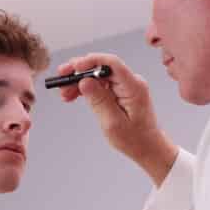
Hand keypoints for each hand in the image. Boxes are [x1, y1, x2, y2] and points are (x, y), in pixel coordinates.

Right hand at [56, 53, 177, 186]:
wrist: (148, 148)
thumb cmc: (135, 139)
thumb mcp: (113, 123)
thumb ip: (99, 101)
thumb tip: (84, 81)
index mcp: (133, 87)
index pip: (111, 63)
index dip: (91, 61)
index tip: (73, 68)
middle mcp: (130, 82)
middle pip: (101, 67)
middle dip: (79, 71)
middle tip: (61, 78)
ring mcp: (125, 86)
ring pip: (97, 75)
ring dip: (79, 81)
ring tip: (64, 93)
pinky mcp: (120, 91)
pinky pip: (100, 84)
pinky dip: (86, 88)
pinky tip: (72, 95)